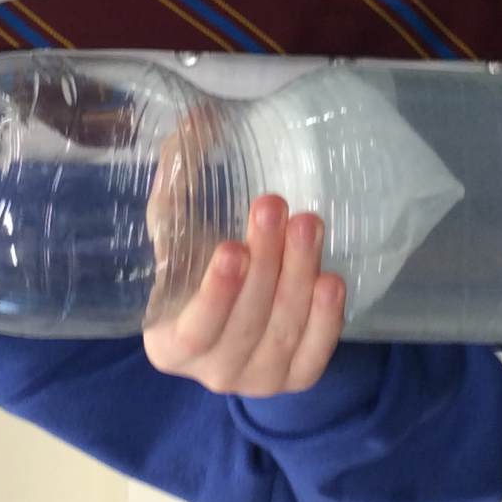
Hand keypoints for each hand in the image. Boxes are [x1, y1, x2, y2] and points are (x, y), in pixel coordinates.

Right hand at [144, 194, 345, 397]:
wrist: (229, 307)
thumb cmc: (195, 264)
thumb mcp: (177, 231)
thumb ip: (176, 187)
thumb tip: (195, 122)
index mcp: (170, 346)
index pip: (195, 329)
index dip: (216, 293)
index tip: (232, 248)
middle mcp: (213, 372)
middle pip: (246, 324)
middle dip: (265, 264)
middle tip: (273, 209)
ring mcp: (258, 380)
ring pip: (283, 331)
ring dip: (298, 275)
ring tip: (307, 225)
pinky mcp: (297, 378)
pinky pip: (316, 352)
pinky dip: (326, 318)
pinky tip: (331, 280)